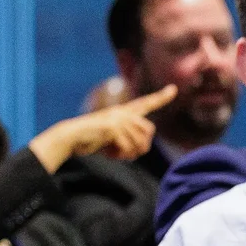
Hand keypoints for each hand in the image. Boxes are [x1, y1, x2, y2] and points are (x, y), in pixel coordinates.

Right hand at [31, 86, 175, 171]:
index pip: (145, 103)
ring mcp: (117, 118)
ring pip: (140, 142)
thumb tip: (144, 148)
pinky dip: (121, 156)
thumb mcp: (114, 139)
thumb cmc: (92, 140)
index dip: (161, 97)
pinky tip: (110, 153)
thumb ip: (129, 139)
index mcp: (123, 112)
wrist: (71, 138)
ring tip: (116, 154)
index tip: (174, 89)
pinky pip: (128, 148)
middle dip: (142, 146)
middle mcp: (122, 112)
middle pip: (149, 130)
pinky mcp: (112, 127)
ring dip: (130, 154)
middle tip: (128, 155)